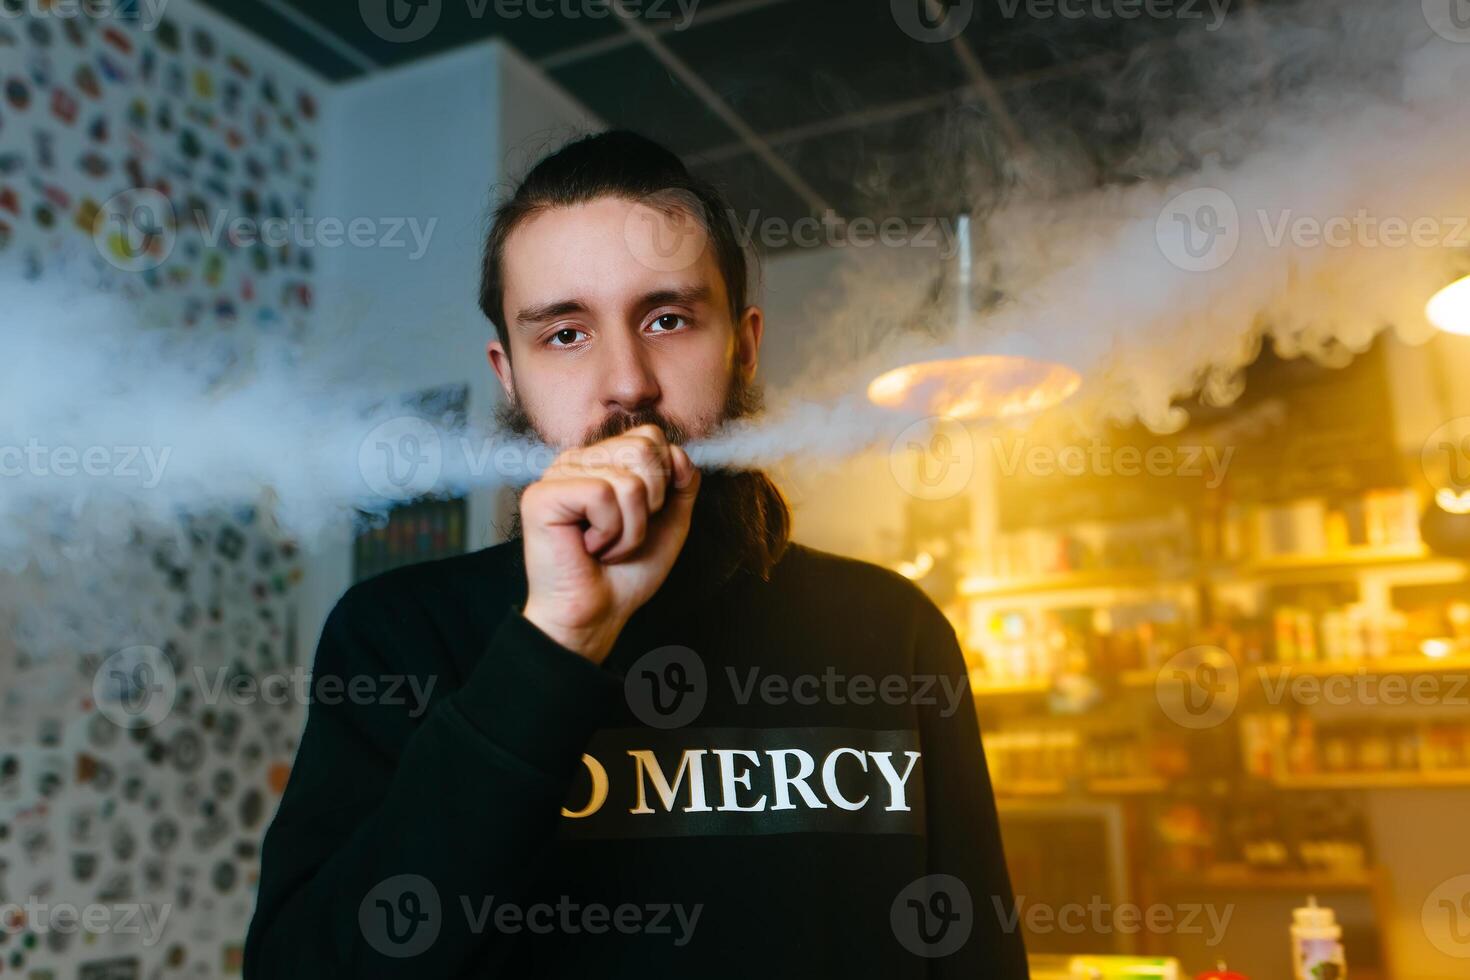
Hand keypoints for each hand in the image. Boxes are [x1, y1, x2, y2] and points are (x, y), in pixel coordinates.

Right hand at [519, 424, 699, 662]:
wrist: (598, 614)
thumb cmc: (627, 572)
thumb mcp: (670, 521)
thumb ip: (682, 483)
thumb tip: (678, 453)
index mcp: (603, 459)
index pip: (651, 437)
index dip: (664, 480)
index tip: (644, 516)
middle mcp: (578, 459)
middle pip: (642, 449)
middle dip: (650, 505)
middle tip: (623, 534)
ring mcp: (557, 474)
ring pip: (628, 480)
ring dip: (630, 528)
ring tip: (605, 546)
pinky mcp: (541, 495)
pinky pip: (602, 495)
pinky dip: (609, 532)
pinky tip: (589, 547)